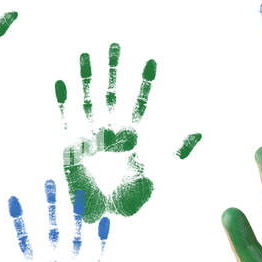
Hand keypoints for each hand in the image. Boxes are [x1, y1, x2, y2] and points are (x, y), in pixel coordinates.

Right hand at [55, 43, 201, 222]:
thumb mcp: (161, 175)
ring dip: (88, 77)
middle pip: (113, 93)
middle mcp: (111, 130)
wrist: (106, 218)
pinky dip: (64, 101)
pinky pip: (66, 119)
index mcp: (133, 136)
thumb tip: (200, 132)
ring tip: (87, 53)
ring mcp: (90, 135)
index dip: (145, 83)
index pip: (140, 103)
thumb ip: (178, 153)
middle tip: (117, 44)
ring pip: (89, 99)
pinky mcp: (70, 145)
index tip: (152, 60)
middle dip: (114, 70)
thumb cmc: (133, 200)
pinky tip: (61, 81)